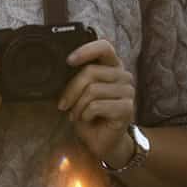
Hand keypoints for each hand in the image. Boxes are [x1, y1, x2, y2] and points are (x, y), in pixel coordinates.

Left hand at [57, 39, 134, 166]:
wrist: (101, 140)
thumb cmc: (88, 112)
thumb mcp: (79, 90)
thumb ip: (76, 74)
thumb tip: (59, 64)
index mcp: (111, 65)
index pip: (104, 46)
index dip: (86, 50)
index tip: (68, 61)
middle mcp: (123, 75)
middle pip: (91, 72)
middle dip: (71, 89)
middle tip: (63, 104)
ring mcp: (128, 91)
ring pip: (92, 90)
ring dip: (77, 105)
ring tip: (76, 114)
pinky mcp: (127, 108)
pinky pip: (97, 105)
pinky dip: (85, 114)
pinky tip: (87, 119)